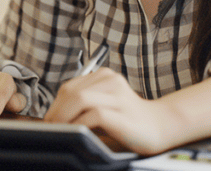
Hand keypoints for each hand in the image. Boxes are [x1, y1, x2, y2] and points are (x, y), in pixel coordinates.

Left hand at [43, 67, 177, 155]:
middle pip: (72, 91)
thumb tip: (54, 118)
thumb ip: (83, 106)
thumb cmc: (127, 121)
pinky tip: (76, 134)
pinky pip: (94, 115)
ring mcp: (118, 95)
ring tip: (60, 131)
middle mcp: (111, 80)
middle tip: (51, 129)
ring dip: (65, 117)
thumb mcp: (103, 107)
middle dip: (56, 112)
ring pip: (80, 99)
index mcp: (104, 76)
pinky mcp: (122, 112)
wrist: (160, 127)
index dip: (55, 105)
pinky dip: (80, 125)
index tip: (49, 121)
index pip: (69, 87)